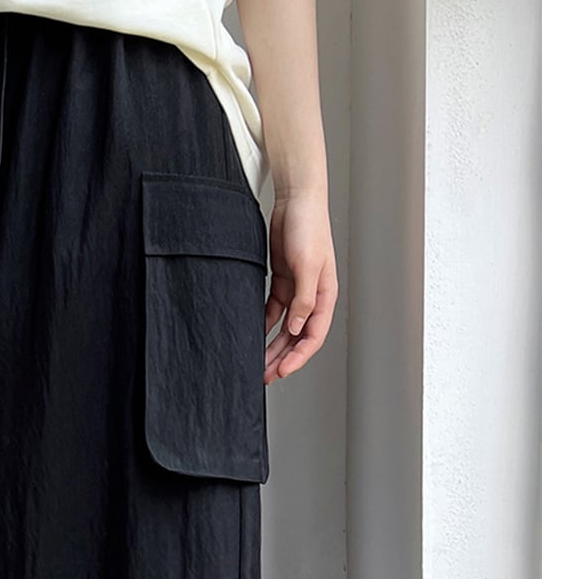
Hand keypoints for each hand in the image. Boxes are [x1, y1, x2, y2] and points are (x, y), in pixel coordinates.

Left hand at [263, 189, 337, 382]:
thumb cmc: (309, 228)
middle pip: (297, 337)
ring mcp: (297, 290)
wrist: (296, 201)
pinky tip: (253, 335)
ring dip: (273, 346)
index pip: (313, 336)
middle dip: (283, 358)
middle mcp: (312, 298)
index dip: (298, 357)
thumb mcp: (308, 266)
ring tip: (258, 363)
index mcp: (325, 296)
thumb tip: (298, 328)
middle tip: (266, 376)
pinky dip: (264, 324)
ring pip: (285, 328)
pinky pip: (273, 311)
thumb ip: (304, 298)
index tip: (282, 371)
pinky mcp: (282, 281)